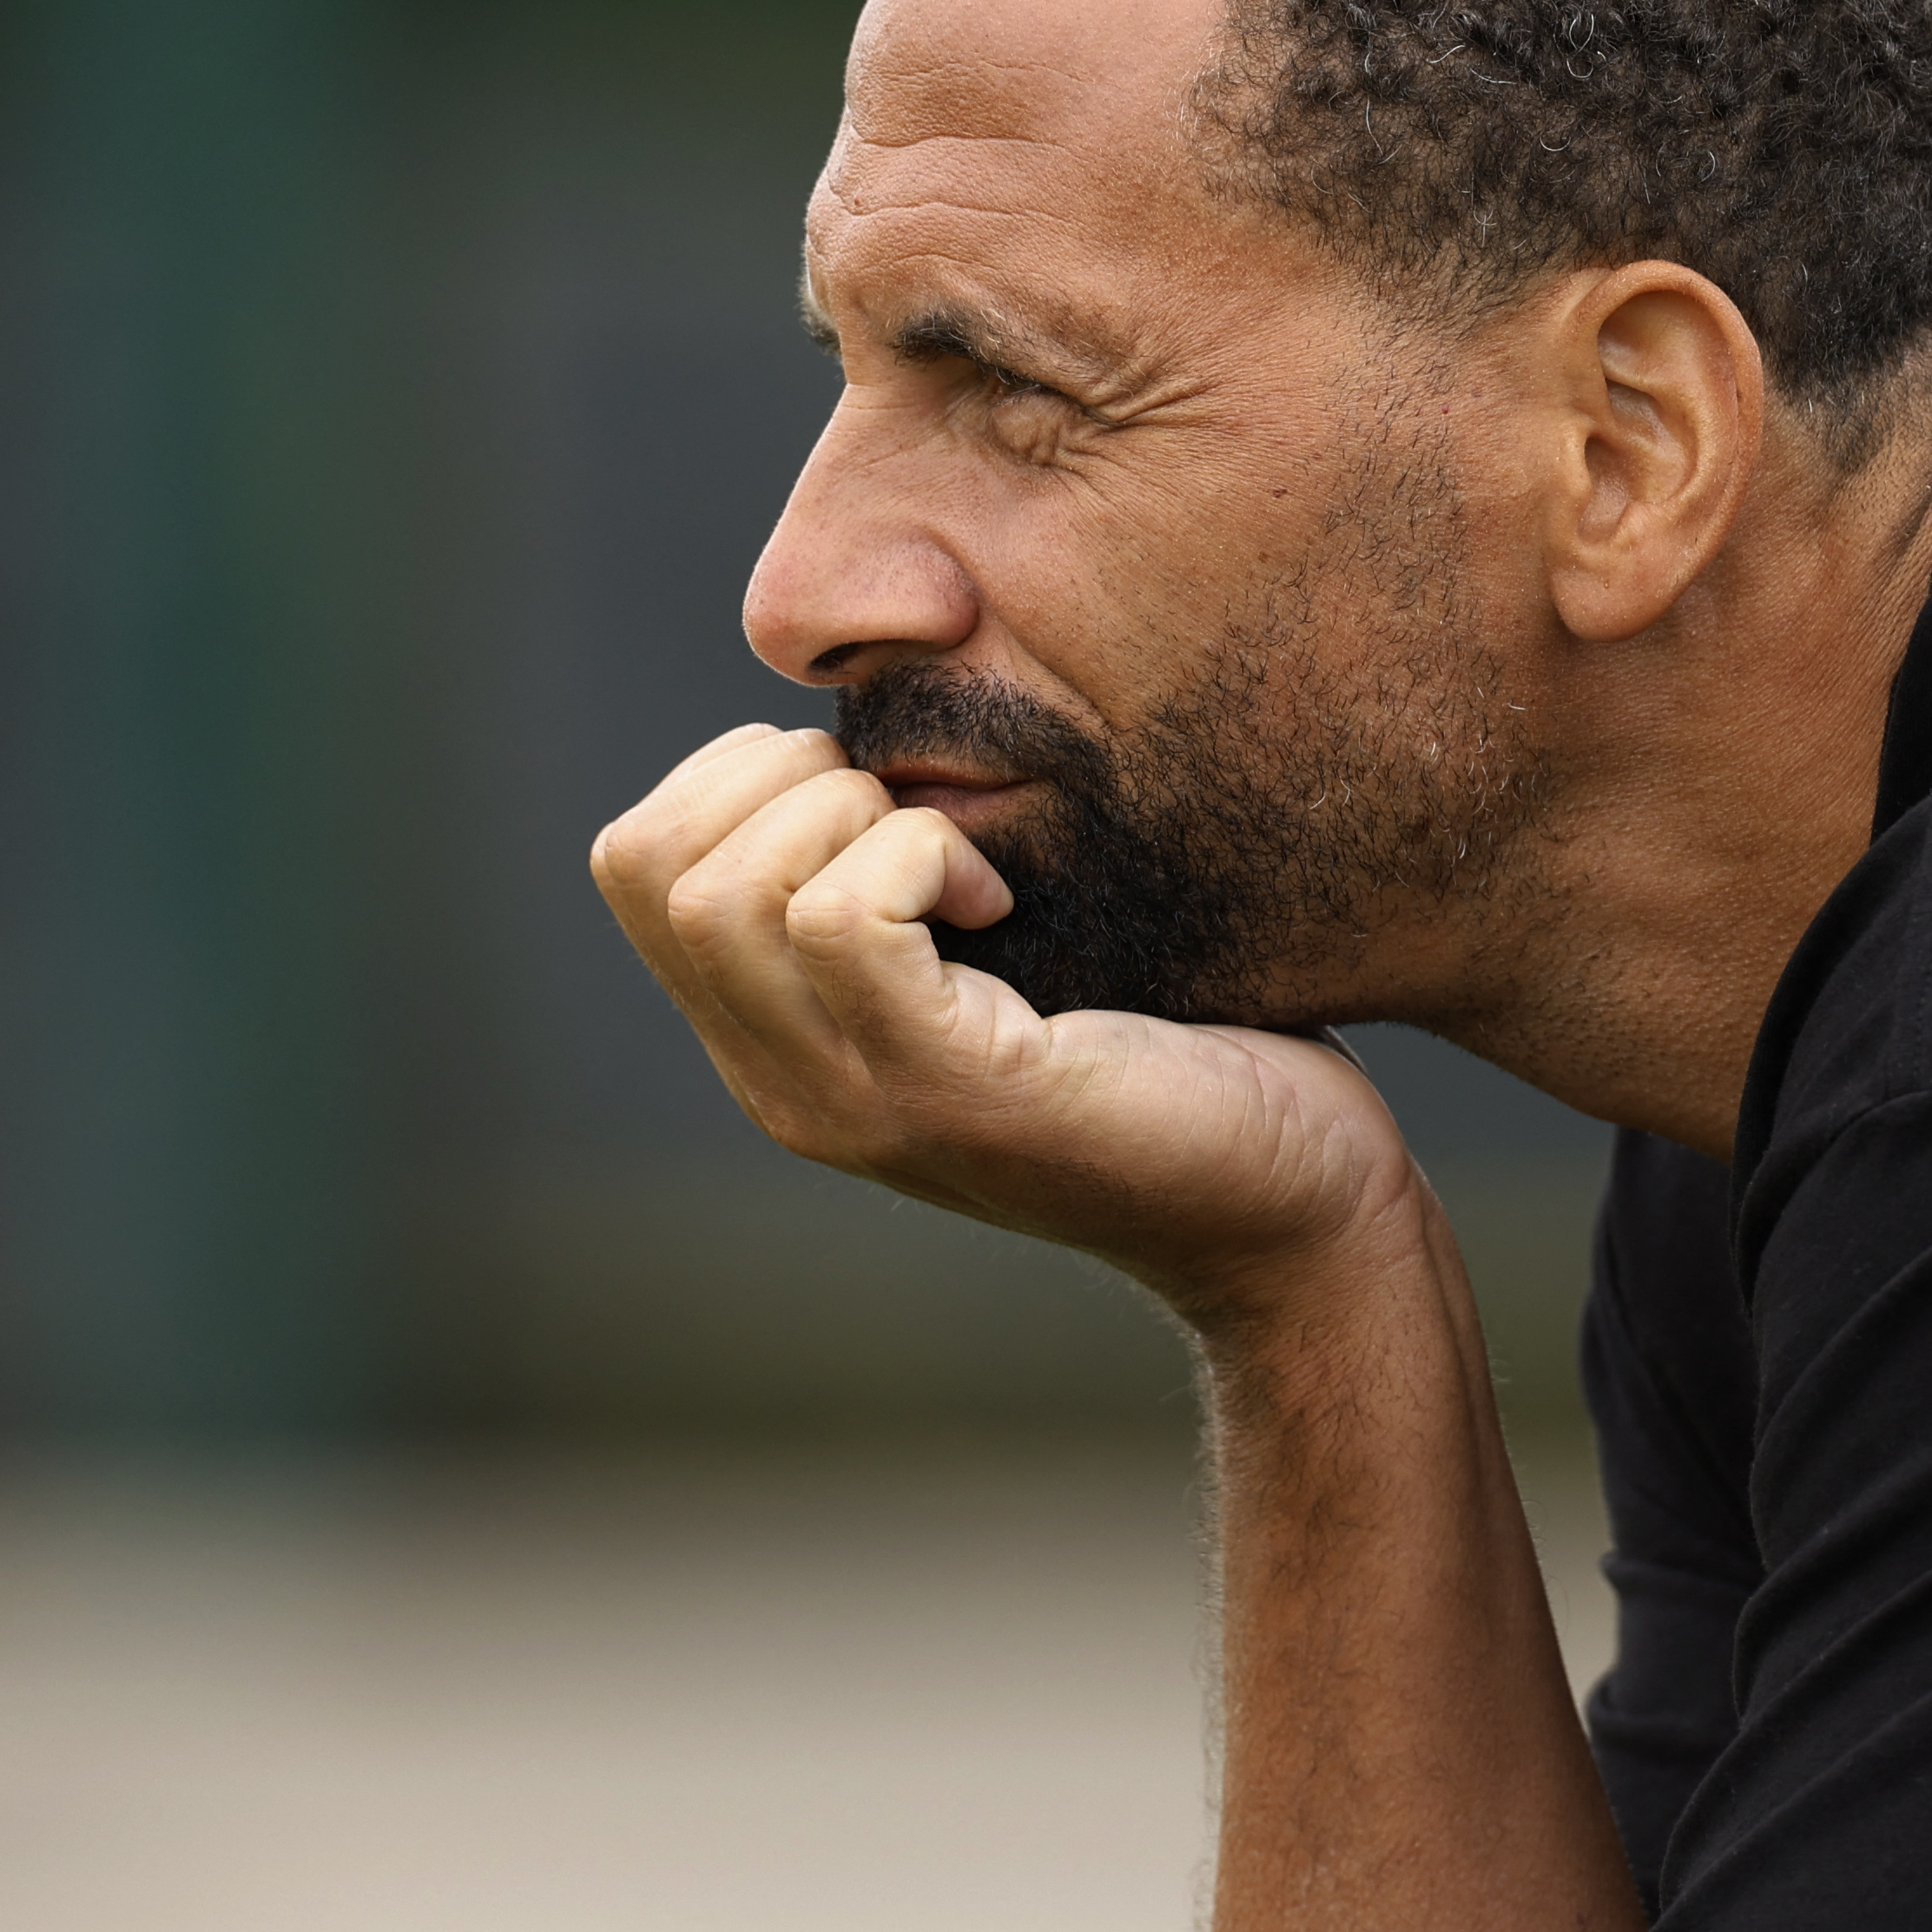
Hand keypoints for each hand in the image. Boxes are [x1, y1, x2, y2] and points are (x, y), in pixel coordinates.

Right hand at [590, 726, 1418, 1326]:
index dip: (748, 775)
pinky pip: (841, 915)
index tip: (891, 806)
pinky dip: (924, 853)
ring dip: (855, 815)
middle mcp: (783, 1084)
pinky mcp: (940, 1094)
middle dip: (781, 777)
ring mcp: (848, 1100)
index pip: (634, 860)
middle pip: (646, 861)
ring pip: (722, 889)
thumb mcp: (1001, 946)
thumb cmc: (1183, 1049)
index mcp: (776, 1042)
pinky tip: (1008, 899)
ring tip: (972, 869)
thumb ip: (899, 873)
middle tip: (922, 819)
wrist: (1296, 1202)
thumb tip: (862, 729)